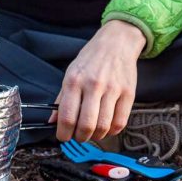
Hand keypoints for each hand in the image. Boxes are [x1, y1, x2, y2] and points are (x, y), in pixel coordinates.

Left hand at [49, 20, 145, 142]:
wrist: (116, 43)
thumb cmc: (90, 59)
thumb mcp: (70, 74)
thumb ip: (61, 99)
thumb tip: (52, 121)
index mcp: (74, 81)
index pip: (67, 116)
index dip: (63, 133)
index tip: (63, 137)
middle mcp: (93, 85)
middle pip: (86, 125)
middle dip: (80, 137)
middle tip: (78, 136)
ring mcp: (112, 90)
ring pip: (104, 126)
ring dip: (96, 136)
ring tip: (92, 132)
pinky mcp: (128, 94)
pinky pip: (120, 122)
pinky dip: (112, 131)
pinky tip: (106, 127)